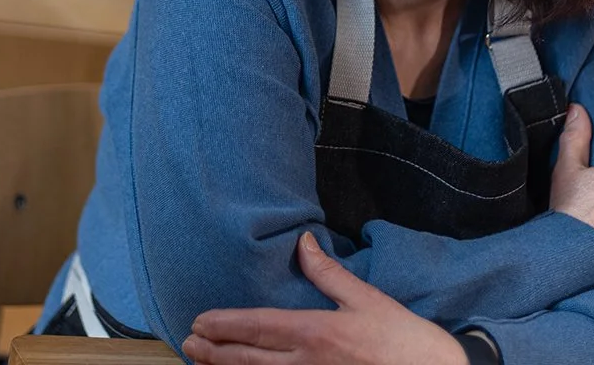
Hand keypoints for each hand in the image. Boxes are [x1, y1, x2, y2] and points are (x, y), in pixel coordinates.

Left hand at [183, 232, 471, 364]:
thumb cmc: (405, 341)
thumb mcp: (368, 298)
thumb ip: (328, 272)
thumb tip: (302, 241)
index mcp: (317, 332)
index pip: (258, 326)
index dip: (224, 325)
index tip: (200, 321)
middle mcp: (307, 363)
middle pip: (248, 358)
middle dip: (214, 352)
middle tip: (188, 343)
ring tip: (202, 363)